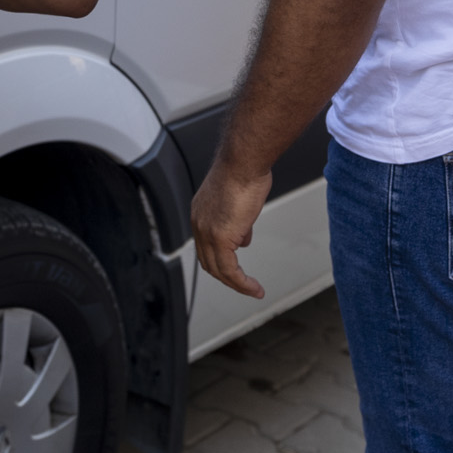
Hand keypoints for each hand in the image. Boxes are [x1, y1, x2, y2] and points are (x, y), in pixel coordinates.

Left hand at [191, 157, 272, 298]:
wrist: (243, 162)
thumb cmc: (244, 172)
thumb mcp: (239, 200)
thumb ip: (238, 222)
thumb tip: (243, 237)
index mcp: (200, 214)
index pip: (206, 246)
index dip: (221, 259)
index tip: (237, 269)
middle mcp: (199, 224)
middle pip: (208, 261)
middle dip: (227, 277)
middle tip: (244, 285)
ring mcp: (207, 232)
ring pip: (218, 270)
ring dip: (236, 284)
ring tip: (253, 290)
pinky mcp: (220, 238)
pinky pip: (229, 270)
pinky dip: (242, 283)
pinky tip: (253, 287)